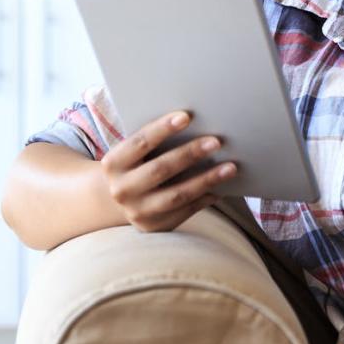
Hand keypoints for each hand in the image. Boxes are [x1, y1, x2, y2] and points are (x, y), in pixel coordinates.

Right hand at [99, 110, 237, 232]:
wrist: (122, 197)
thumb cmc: (137, 162)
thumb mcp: (134, 151)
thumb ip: (155, 141)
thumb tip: (196, 124)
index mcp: (113, 164)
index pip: (140, 142)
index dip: (162, 129)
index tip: (187, 116)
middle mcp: (121, 190)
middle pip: (160, 169)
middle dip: (190, 154)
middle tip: (216, 141)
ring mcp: (137, 212)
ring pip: (177, 195)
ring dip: (206, 180)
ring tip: (230, 167)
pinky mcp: (154, 226)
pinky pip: (185, 211)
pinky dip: (205, 198)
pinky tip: (221, 187)